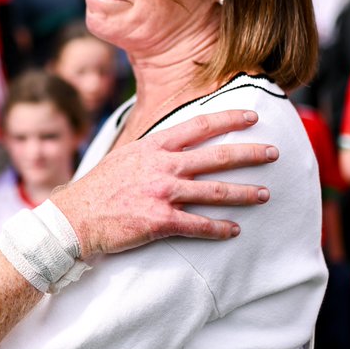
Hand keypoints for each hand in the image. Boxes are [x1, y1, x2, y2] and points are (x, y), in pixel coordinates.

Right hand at [51, 109, 275, 256]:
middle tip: (274, 152)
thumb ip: (151, 150)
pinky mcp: (161, 221)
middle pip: (217, 156)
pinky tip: (235, 230)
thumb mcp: (125, 156)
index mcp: (154, 146)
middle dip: (250, 154)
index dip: (229, 119)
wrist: (75, 217)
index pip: (199, 125)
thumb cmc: (99, 187)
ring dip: (244, 193)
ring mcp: (163, 194)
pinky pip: (199, 225)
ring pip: (214, 191)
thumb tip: (171, 143)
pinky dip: (220, 228)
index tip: (251, 118)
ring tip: (265, 194)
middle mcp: (163, 166)